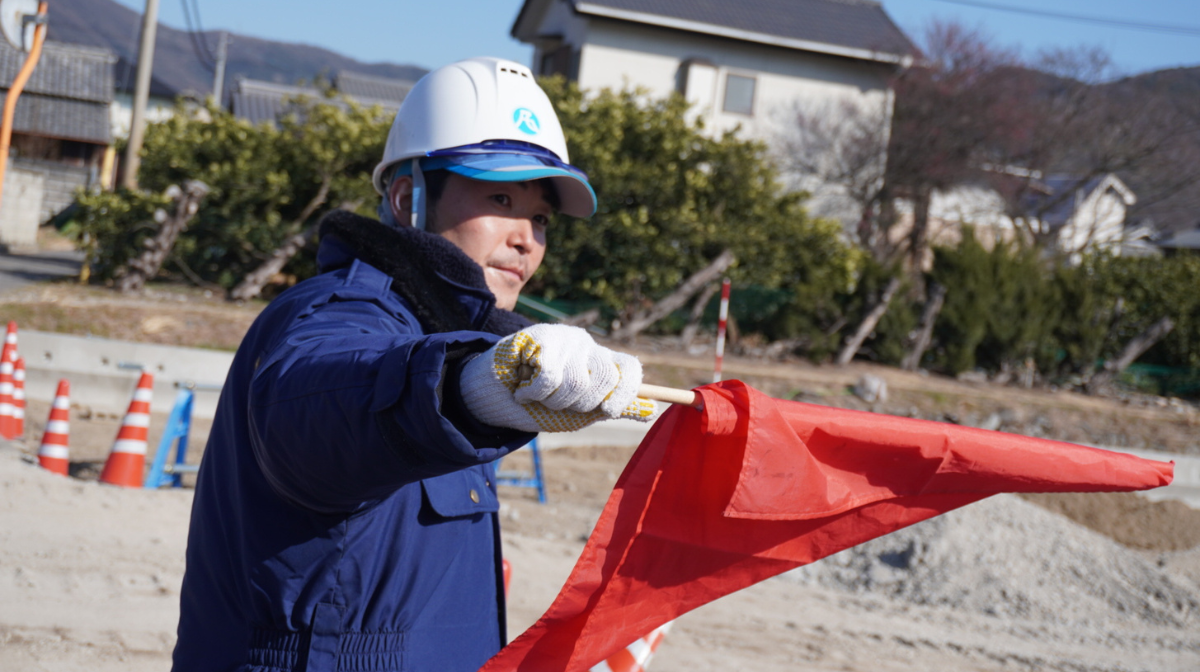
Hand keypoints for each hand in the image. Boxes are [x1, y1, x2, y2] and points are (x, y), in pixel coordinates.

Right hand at [459, 324, 658, 431]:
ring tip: (536, 395)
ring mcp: (564, 338)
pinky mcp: (540, 336)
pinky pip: (550, 376)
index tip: (608, 411)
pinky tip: (523, 388)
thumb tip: (654, 410)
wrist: (495, 398)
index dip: (626, 393)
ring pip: (576, 382)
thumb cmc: (539, 405)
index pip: (629, 368)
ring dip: (552, 401)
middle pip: (604, 380)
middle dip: (579, 404)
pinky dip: (534, 392)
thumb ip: (612, 408)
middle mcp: (587, 345)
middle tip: (556, 404)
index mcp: (600, 362)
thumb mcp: (580, 412)